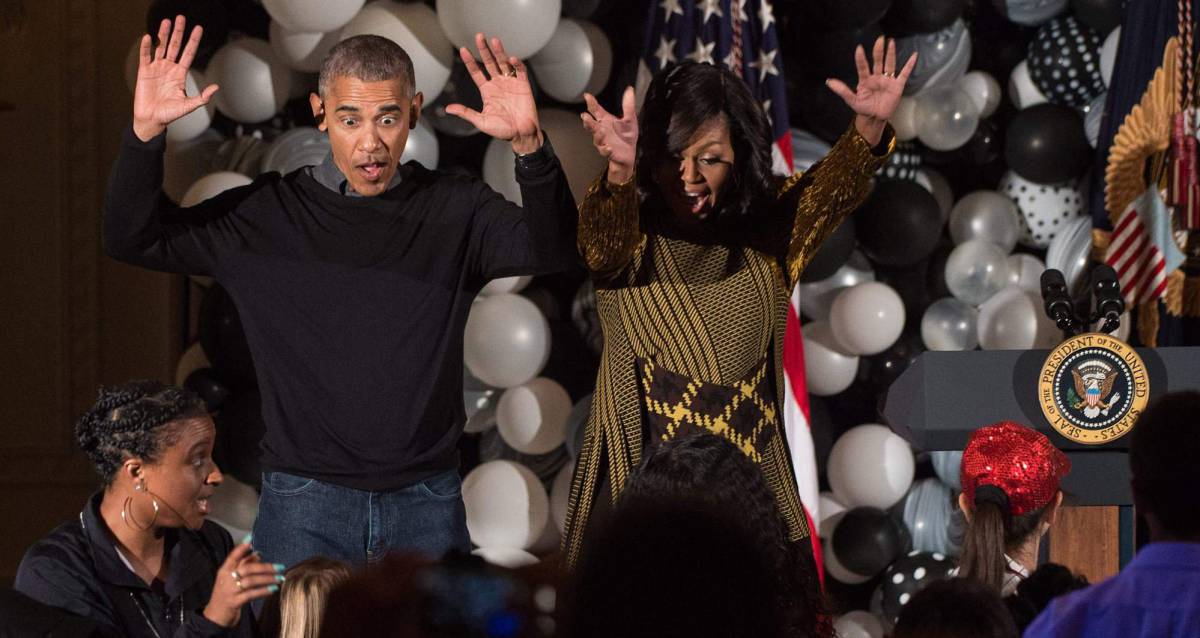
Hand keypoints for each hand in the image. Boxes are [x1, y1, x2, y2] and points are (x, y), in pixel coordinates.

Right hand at [132, 16, 217, 141]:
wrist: (152, 119)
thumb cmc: (170, 114)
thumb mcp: (188, 105)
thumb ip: (202, 97)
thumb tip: (216, 88)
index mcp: (180, 74)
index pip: (188, 53)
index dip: (193, 41)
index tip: (198, 28)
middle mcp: (169, 68)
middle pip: (175, 46)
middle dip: (178, 32)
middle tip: (181, 18)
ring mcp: (156, 68)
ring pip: (161, 47)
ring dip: (163, 34)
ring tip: (166, 21)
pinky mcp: (144, 71)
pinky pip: (145, 56)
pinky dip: (146, 47)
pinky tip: (148, 37)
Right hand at [202, 542, 282, 627]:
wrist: (215, 616)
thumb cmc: (227, 594)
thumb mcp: (231, 578)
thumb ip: (243, 565)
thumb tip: (258, 554)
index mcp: (224, 570)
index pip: (232, 556)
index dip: (241, 547)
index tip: (251, 538)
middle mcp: (226, 579)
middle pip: (247, 568)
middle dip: (265, 567)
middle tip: (280, 567)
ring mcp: (229, 591)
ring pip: (251, 581)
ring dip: (268, 579)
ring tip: (280, 579)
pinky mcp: (234, 602)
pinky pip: (251, 594)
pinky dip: (263, 591)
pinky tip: (273, 590)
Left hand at [446, 33, 541, 153]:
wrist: (522, 135)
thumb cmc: (502, 130)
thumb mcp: (481, 121)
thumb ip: (466, 113)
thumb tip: (447, 109)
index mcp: (487, 91)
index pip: (476, 72)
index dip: (470, 61)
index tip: (463, 50)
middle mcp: (498, 84)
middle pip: (490, 62)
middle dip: (484, 50)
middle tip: (479, 36)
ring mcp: (511, 83)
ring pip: (504, 63)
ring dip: (499, 52)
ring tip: (494, 41)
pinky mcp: (523, 85)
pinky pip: (520, 71)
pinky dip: (517, 64)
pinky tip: (512, 59)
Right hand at [581, 86, 637, 184]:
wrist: (629, 153)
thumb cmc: (626, 136)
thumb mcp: (630, 118)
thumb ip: (628, 105)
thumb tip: (630, 90)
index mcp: (605, 120)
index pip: (596, 110)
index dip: (591, 103)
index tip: (587, 96)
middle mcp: (602, 130)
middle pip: (591, 125)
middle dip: (587, 121)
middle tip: (585, 116)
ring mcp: (603, 141)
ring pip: (596, 138)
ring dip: (597, 134)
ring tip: (600, 130)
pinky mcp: (608, 151)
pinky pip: (604, 150)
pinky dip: (606, 149)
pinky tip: (609, 147)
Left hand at [825, 36, 915, 146]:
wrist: (874, 118)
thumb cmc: (863, 108)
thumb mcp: (851, 100)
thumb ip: (842, 90)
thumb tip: (828, 81)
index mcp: (865, 80)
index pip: (863, 67)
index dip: (861, 59)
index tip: (859, 48)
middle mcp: (876, 77)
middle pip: (878, 61)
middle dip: (878, 50)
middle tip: (880, 39)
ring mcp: (887, 80)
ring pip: (889, 64)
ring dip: (890, 54)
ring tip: (890, 42)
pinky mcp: (897, 85)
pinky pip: (904, 73)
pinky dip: (909, 65)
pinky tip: (914, 55)